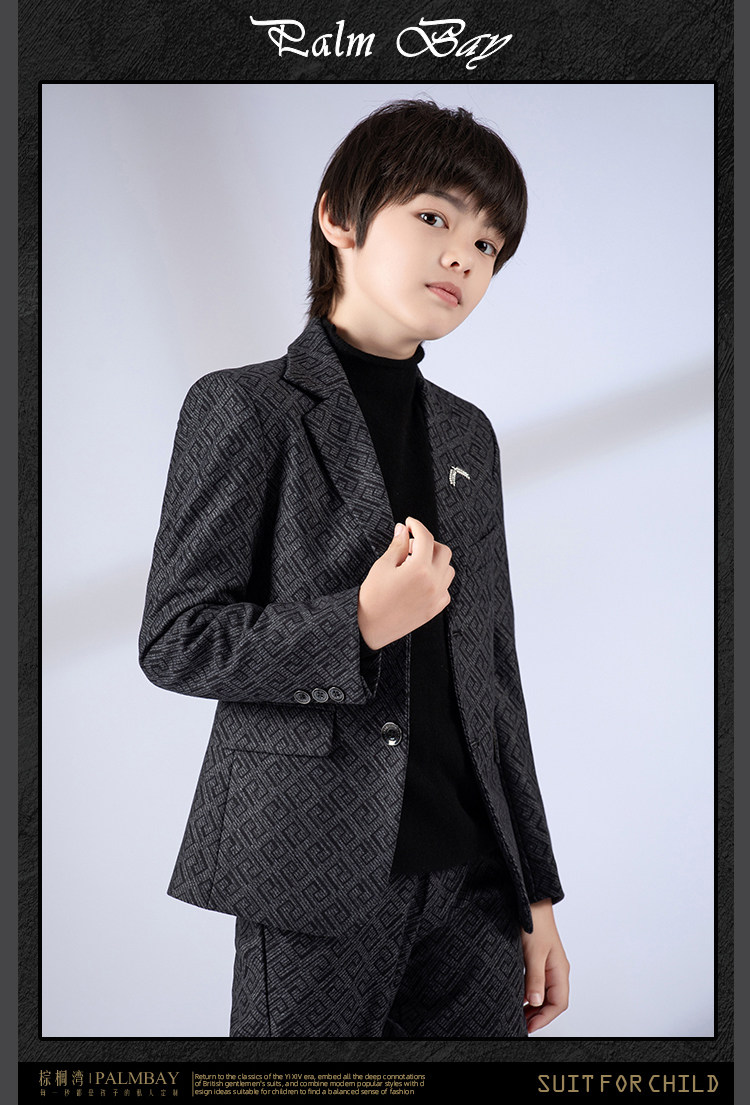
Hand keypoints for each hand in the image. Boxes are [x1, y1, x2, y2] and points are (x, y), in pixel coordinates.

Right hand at [357, 517, 454, 649]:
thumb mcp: (382, 566)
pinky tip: (420, 580)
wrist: (370, 629)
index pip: (426, 538)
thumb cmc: (372, 597)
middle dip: (428, 543)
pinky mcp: (436, 608)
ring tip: (415, 563)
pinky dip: (437, 579)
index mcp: (420, 569)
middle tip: (410, 545)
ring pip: (448, 569)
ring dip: (435, 560)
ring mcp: (437, 597)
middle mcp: (434, 583)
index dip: (417, 526)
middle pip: (443, 551)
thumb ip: (398, 546)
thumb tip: (402, 529)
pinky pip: (445, 587)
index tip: (409, 524)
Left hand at [520, 899, 569, 1032]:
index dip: (544, 1018)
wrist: (529, 899)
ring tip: (517, 1013)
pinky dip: (528, 991)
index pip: (558, 1003)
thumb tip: (535, 1003)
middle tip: (520, 1023)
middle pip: (551, 1001)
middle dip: (538, 1015)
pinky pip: (536, 981)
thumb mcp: (533, 953)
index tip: (528, 1026)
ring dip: (532, 1004)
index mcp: (560, 970)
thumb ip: (535, 978)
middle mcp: (555, 968)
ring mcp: (547, 963)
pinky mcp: (537, 957)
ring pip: (543, 992)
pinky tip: (517, 994)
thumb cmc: (535, 922)